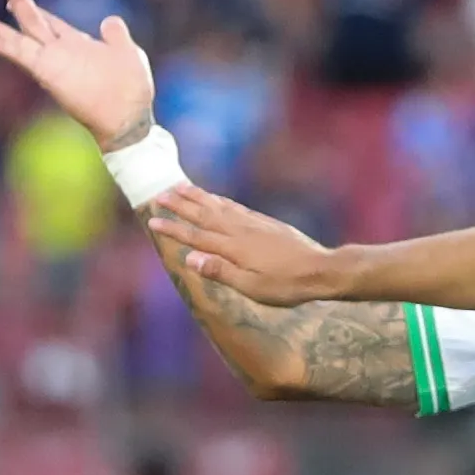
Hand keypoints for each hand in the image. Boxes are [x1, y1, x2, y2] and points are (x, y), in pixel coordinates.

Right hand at [0, 0, 154, 149]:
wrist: (129, 118)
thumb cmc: (133, 90)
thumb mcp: (129, 54)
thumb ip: (116, 35)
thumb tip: (109, 20)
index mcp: (79, 44)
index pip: (52, 24)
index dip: (38, 11)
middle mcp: (62, 52)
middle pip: (34, 23)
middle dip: (20, 3)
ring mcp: (53, 62)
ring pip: (21, 38)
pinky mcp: (48, 73)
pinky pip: (20, 55)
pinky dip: (3, 47)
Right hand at [146, 185, 342, 306]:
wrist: (321, 270)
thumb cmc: (287, 285)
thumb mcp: (252, 287)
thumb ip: (220, 272)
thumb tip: (189, 259)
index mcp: (233, 249)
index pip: (196, 236)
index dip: (173, 228)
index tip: (152, 220)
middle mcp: (240, 231)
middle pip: (204, 214)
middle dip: (180, 205)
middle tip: (159, 195)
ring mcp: (254, 224)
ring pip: (219, 206)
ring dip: (198, 197)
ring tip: (180, 186)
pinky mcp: (265, 223)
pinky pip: (235, 207)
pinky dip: (220, 200)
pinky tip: (215, 198)